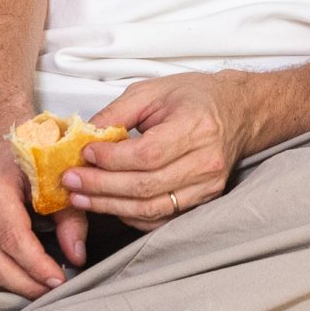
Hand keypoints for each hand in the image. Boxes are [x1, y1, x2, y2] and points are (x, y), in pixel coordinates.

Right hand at [0, 123, 66, 297]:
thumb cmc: (28, 147)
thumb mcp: (56, 174)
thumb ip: (70, 215)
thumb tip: (78, 256)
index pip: (14, 239)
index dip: (37, 266)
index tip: (59, 280)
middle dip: (25, 283)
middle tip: (52, 291)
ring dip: (11, 285)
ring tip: (39, 288)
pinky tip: (18, 277)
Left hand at [63, 72, 263, 236]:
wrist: (238, 112)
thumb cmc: (195, 97)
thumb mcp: (154, 90)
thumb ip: (118, 112)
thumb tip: (84, 136)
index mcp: (197, 127)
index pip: (147, 155)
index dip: (111, 159)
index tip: (84, 153)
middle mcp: (206, 162)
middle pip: (145, 187)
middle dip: (100, 187)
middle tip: (70, 181)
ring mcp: (207, 187)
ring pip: (151, 209)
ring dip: (110, 206)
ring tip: (80, 198)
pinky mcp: (202, 202)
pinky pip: (160, 219)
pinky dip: (130, 216)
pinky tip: (108, 205)